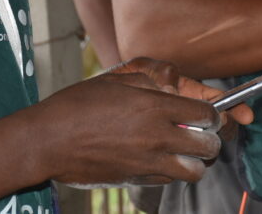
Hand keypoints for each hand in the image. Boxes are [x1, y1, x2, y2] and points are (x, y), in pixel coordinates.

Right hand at [25, 58, 232, 186]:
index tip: (208, 113)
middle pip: (208, 145)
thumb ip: (151, 84)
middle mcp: (156, 136)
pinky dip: (174, 172)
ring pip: (194, 171)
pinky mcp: (135, 178)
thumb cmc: (78, 105)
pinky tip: (162, 160)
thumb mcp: (117, 82)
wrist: (47, 140)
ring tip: (186, 151)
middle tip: (201, 132)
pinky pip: (169, 180)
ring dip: (196, 161)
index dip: (213, 113)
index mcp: (154, 107)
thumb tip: (174, 90)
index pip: (207, 114)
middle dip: (211, 138)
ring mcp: (146, 162)